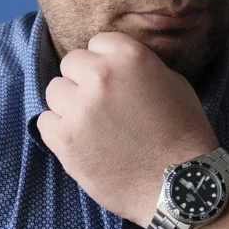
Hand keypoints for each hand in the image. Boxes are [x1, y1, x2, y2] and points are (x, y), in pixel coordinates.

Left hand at [36, 31, 217, 227]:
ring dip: (69, 106)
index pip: (96, 43)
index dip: (105, 64)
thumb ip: (140, 67)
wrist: (179, 184)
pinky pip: (44, 122)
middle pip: (70, 65)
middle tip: (102, 107)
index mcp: (128, 56)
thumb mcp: (173, 84)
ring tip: (92, 127)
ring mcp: (79, 108)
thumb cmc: (183, 135)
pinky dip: (59, 132)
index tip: (114, 83)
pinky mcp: (64, 139)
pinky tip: (82, 143)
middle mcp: (99, 76)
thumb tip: (116, 65)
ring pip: (54, 92)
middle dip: (83, 82)